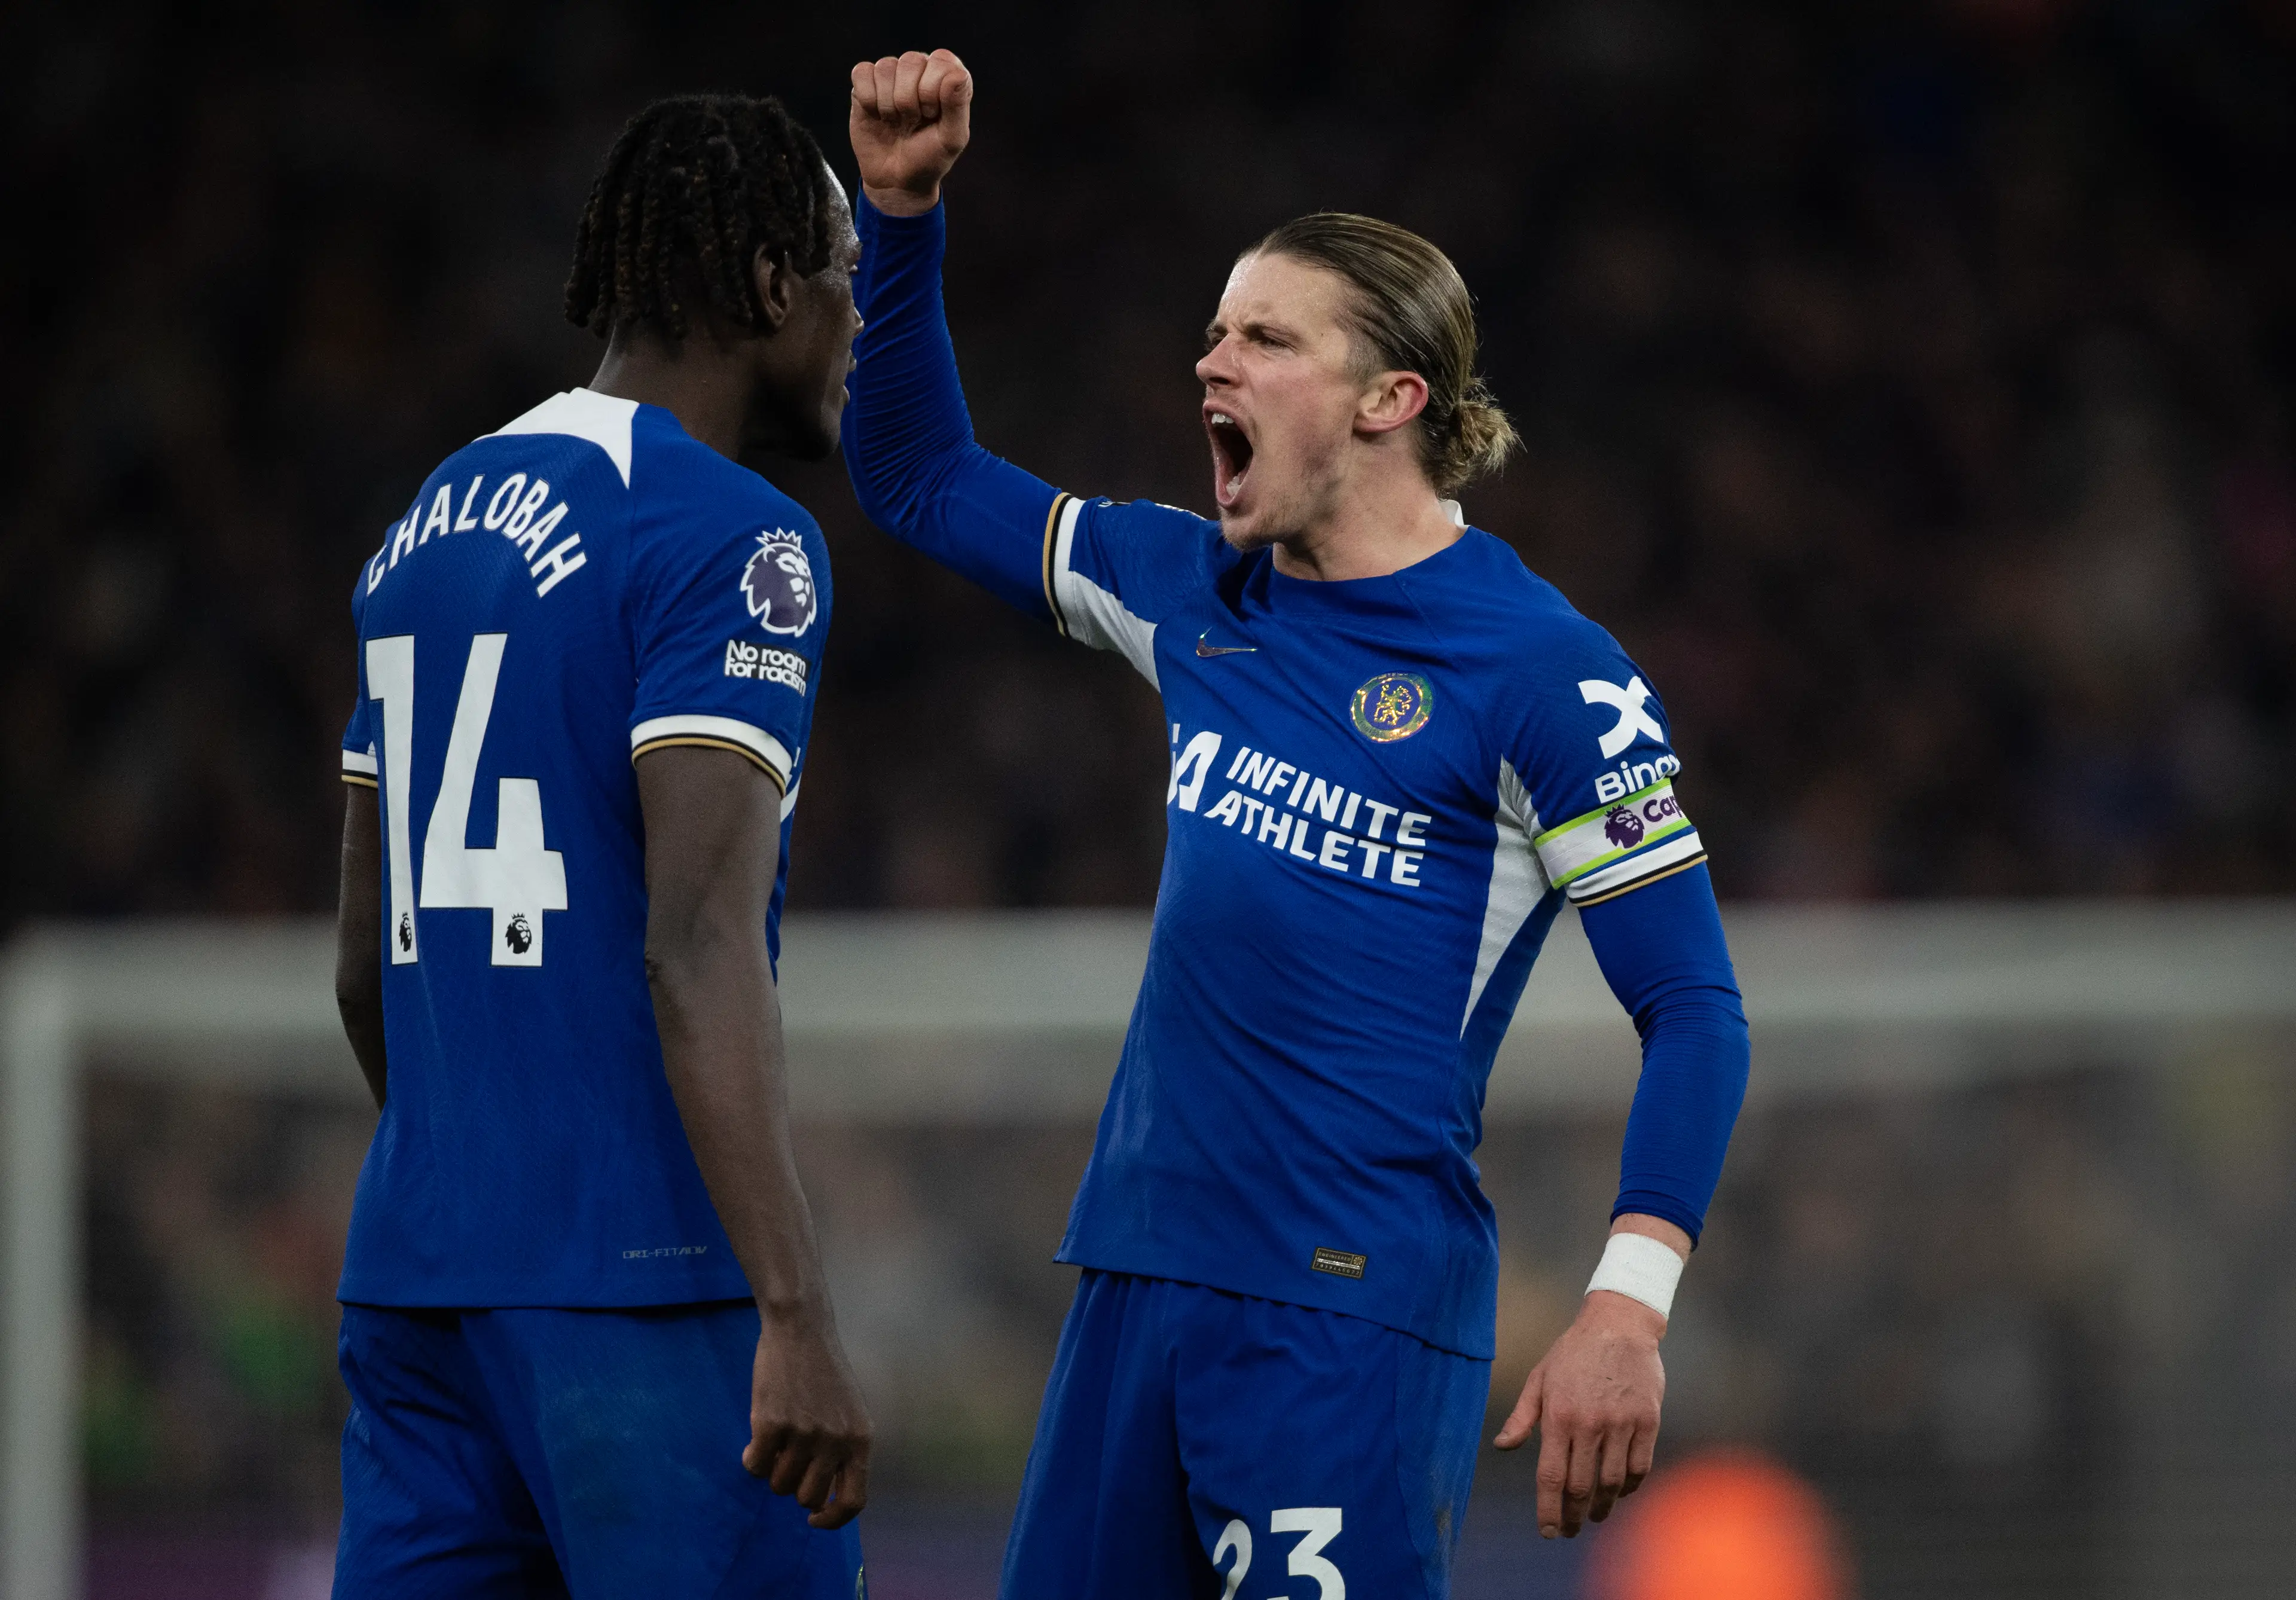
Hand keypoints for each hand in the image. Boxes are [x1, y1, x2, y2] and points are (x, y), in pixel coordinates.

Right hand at [743, 1310, 872, 1528]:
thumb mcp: (849, 1413)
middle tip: (790, 1460)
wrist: (801, 1329)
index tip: (814, 1517)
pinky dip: (753, 1458)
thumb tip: (822, 1501)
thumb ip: (843, 1452)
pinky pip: (755, 1466)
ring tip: (776, 1441)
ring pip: (779, 1484)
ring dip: (772, 1471)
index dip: (832, 1519)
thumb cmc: (824, 1373)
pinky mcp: (771, 1424)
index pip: (854, 1501)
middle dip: (795, 1487)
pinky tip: (758, 1437)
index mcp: (861, 1440)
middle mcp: (835, 1440)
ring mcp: (803, 1433)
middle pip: (808, 1497)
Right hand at [849, 48, 972, 216]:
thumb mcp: (951, 139)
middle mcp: (920, 70)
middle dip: (910, 100)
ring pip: (886, 66)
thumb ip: (958, 105)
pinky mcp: (866, 83)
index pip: (941, 60)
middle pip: (911, 60)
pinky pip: (862, 72)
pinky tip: (876, 115)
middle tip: (912, 122)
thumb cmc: (929, 157)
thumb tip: (956, 74)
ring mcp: (892, 75)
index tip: (931, 115)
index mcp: (946, 77)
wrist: (896, 180)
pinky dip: (868, 98)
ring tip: (895, 121)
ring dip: (888, 103)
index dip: (933, 89)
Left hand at [1494, 1290, 1665, 1538]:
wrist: (1619, 1325)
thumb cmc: (1573, 1352)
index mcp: (1559, 1415)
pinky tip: (1619, 1492)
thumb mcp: (1539, 1378)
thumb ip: (1522, 1416)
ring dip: (1602, 1507)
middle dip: (1574, 1515)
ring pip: (1612, 1481)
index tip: (1548, 1532)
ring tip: (1594, 1516)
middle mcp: (1590, 1423)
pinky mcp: (1648, 1421)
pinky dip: (1629, 1486)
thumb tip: (1502, 1446)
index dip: (1548, 1509)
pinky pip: (1640, 1466)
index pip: (1551, 1476)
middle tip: (1570, 1530)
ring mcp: (1621, 1423)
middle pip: (1581, 1486)